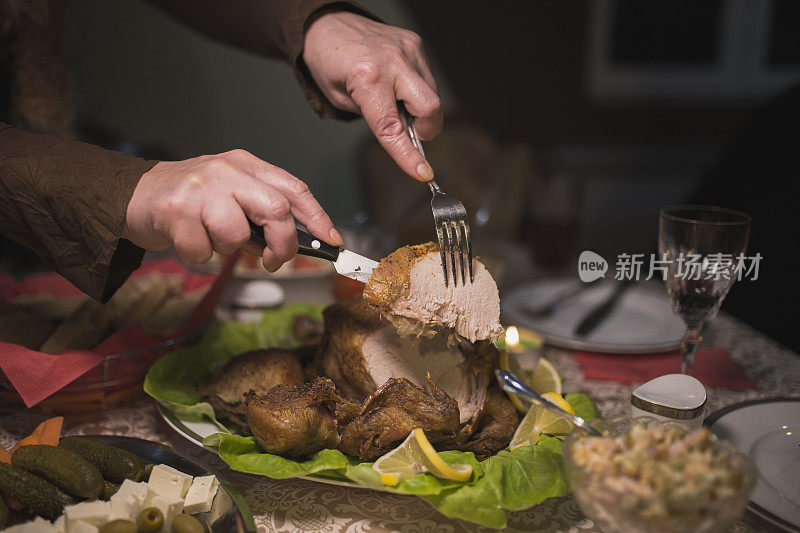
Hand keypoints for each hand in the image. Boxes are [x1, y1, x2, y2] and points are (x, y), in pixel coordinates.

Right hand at [123, 149, 341, 270]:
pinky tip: (187, 238)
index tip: (332, 241)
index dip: (318, 217)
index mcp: (246, 165)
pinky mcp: (176, 210)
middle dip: (282, 243)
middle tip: (273, 259)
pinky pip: (203, 249)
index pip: (294, 188)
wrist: (134, 194)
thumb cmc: (190, 199)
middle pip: (277, 209)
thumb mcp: (231, 192)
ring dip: (228, 248)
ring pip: (237, 234)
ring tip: (210, 236)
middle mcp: (226, 171)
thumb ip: (262, 209)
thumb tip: (300, 240)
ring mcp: (201, 189)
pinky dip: (199, 255)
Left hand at [303, 11, 441, 180]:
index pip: (393, 128)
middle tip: (409, 131)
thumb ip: (374, 120)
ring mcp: (408, 50)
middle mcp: (392, 61)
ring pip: (433, 95)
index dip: (408, 155)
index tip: (423, 173)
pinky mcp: (415, 44)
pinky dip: (417, 91)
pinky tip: (398, 85)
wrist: (327, 23)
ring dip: (419, 109)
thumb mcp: (341, 100)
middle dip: (425, 129)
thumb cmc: (329, 64)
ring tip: (394, 100)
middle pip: (430, 108)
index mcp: (367, 78)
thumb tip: (404, 138)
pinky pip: (428, 78)